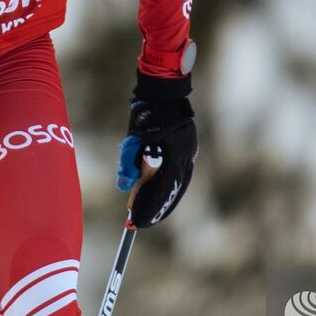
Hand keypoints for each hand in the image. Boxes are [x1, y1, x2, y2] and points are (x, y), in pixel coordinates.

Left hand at [117, 74, 195, 228]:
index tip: (133, 223)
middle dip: (157, 210)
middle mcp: (187, 157)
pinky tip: (162, 196)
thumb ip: (128, 163)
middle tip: (140, 224)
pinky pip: (181, 176)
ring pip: (180, 186)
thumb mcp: (133, 139)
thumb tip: (124, 187)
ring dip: (165, 201)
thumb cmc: (146, 114)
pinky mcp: (189, 150)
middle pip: (174, 192)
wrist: (165, 91)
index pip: (162, 191)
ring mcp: (191, 153)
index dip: (148, 209)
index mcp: (175, 155)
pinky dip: (171, 189)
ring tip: (152, 216)